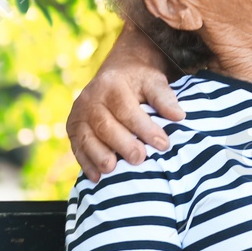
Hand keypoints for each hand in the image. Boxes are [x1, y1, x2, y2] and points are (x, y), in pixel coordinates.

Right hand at [66, 64, 181, 181]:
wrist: (116, 72)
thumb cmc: (139, 81)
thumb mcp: (153, 81)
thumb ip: (164, 98)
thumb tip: (179, 116)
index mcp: (112, 85)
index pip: (127, 110)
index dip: (144, 128)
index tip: (163, 144)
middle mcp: (91, 98)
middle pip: (104, 125)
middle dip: (122, 144)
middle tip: (139, 158)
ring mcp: (79, 114)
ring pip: (86, 138)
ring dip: (99, 155)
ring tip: (112, 169)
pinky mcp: (72, 127)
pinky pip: (77, 147)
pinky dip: (86, 163)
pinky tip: (97, 177)